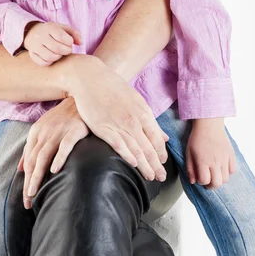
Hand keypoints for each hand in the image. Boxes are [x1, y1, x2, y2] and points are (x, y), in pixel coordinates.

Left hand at [17, 97, 88, 208]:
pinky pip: (65, 146)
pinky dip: (59, 158)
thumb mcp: (43, 129)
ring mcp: (59, 131)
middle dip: (29, 182)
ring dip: (37, 175)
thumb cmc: (63, 116)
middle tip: (28, 201)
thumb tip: (20, 168)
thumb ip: (31, 148)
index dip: (25, 180)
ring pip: (44, 155)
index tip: (26, 198)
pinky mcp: (74, 130)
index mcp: (36, 133)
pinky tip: (55, 170)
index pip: (28, 160)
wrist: (80, 96)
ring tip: (34, 191)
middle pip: (33, 160)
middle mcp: (44, 132)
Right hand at [24, 22, 82, 66]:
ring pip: (50, 57)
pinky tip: (53, 57)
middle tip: (67, 50)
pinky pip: (43, 62)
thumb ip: (75, 34)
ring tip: (60, 53)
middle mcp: (40, 35)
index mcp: (49, 27)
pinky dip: (50, 62)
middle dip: (66, 51)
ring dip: (59, 57)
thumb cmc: (53, 31)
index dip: (69, 42)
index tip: (70, 43)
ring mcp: (34, 45)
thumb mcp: (64, 28)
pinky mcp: (32, 54)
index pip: (61, 37)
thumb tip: (80, 43)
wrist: (33, 32)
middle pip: (57, 48)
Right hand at [64, 54, 169, 181]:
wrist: (90, 78)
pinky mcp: (104, 128)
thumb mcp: (135, 100)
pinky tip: (133, 165)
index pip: (157, 139)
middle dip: (157, 165)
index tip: (163, 163)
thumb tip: (164, 136)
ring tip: (150, 177)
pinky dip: (128, 157)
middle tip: (161, 177)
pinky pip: (119, 146)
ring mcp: (119, 124)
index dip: (161, 153)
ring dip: (145, 166)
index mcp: (144, 112)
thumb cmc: (112, 87)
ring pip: (137, 150)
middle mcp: (134, 120)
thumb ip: (148, 120)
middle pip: (150, 148)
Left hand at [186, 118, 236, 189]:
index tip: (199, 177)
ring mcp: (224, 159)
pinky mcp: (231, 155)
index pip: (204, 181)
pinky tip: (222, 167)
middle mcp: (215, 162)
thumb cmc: (197, 137)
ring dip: (220, 179)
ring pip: (226, 179)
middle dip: (211, 186)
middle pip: (217, 184)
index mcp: (203, 161)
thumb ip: (190, 168)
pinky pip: (233, 170)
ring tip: (215, 174)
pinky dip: (228, 172)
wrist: (209, 124)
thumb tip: (193, 181)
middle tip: (208, 181)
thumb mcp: (188, 152)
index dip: (201, 182)